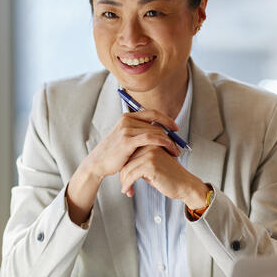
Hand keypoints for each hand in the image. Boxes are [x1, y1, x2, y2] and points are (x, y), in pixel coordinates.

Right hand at [67, 109, 180, 224]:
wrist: (98, 163)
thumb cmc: (113, 154)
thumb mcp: (125, 138)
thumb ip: (138, 133)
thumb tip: (156, 131)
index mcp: (127, 117)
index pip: (152, 113)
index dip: (166, 119)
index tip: (175, 128)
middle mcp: (126, 120)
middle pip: (155, 123)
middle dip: (170, 133)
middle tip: (178, 144)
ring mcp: (126, 129)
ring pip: (155, 131)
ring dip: (168, 141)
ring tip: (175, 151)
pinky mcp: (127, 140)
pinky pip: (151, 138)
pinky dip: (163, 142)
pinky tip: (168, 148)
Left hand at [118, 145, 209, 208]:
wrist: (184, 185)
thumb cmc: (168, 176)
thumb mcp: (153, 163)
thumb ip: (140, 159)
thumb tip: (121, 163)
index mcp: (151, 141)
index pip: (128, 151)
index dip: (123, 166)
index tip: (124, 178)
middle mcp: (150, 144)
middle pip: (126, 159)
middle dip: (123, 175)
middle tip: (125, 186)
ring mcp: (151, 154)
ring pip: (126, 168)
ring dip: (124, 182)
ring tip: (126, 190)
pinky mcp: (151, 165)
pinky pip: (131, 175)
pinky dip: (127, 185)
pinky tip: (128, 191)